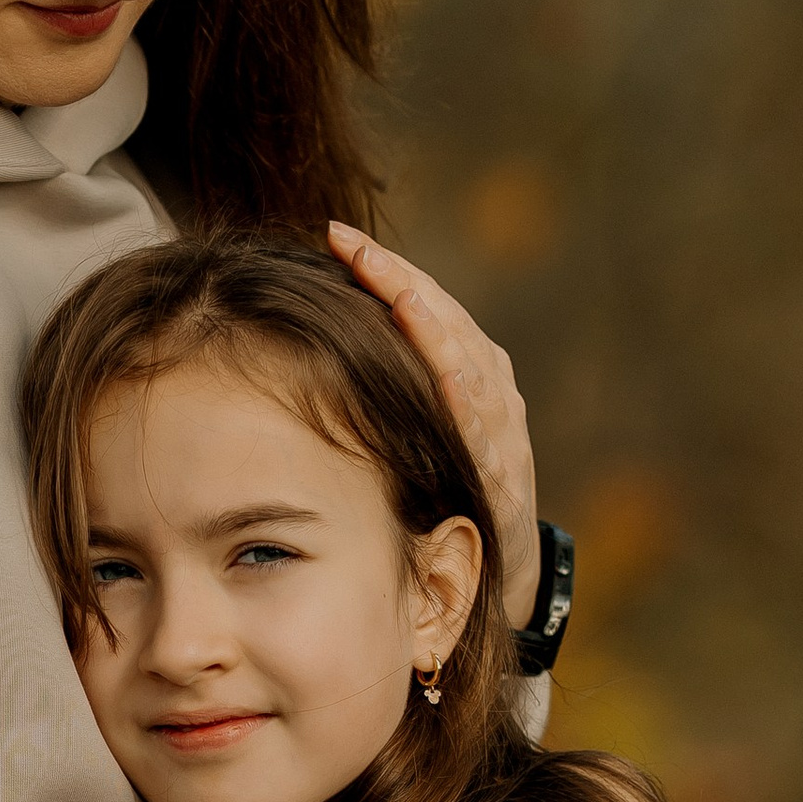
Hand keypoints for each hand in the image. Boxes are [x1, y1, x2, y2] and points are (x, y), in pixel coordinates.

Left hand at [329, 221, 540, 623]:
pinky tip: (446, 383)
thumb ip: (379, 385)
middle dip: (401, 281)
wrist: (502, 567)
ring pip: (470, 368)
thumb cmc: (443, 488)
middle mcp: (489, 390)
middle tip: (356, 247)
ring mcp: (502, 433)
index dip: (383, 268)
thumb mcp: (410, 429)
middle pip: (446, 321)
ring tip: (402, 296)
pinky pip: (486, 438)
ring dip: (437, 332)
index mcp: (466, 369)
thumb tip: (298, 340)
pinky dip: (468, 407)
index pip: (423, 302)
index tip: (335, 234)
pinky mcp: (504, 482)